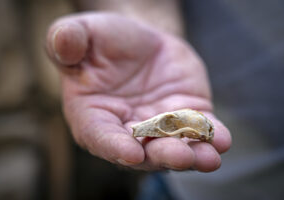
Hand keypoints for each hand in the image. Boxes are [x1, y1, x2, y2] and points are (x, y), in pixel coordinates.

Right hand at [46, 13, 230, 170]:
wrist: (138, 41)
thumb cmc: (104, 40)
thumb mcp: (82, 33)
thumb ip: (68, 40)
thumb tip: (63, 43)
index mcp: (93, 116)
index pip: (101, 137)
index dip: (114, 147)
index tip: (131, 153)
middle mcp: (126, 129)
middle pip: (143, 152)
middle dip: (162, 156)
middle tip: (181, 157)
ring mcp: (158, 127)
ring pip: (174, 147)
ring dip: (192, 155)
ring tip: (208, 157)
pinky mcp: (184, 116)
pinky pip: (198, 130)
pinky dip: (210, 137)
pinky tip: (221, 139)